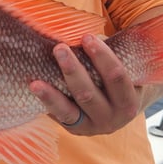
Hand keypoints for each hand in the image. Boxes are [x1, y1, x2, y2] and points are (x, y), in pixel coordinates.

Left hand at [30, 33, 152, 136]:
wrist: (119, 109)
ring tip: (36, 81)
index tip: (87, 37)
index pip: (116, 78)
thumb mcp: (123, 69)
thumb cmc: (118, 80)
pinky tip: (34, 88)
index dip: (103, 57)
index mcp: (128, 103)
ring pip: (70, 110)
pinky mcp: (75, 129)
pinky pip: (59, 115)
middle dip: (73, 70)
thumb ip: (106, 55)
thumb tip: (80, 34)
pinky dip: (47, 101)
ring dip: (51, 94)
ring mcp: (92, 127)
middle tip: (59, 48)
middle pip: (89, 94)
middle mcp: (112, 119)